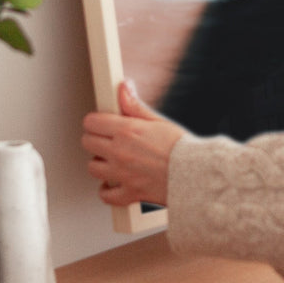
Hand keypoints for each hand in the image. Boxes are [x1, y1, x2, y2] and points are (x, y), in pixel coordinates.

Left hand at [81, 80, 186, 207]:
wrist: (196, 174)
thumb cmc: (182, 148)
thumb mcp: (158, 121)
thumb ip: (135, 106)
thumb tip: (123, 87)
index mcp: (127, 131)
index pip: (92, 122)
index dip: (96, 121)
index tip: (101, 123)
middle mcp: (120, 152)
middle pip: (87, 143)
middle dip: (95, 139)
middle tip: (107, 140)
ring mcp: (122, 174)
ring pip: (92, 168)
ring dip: (100, 163)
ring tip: (113, 160)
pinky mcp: (128, 193)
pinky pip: (105, 195)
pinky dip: (107, 190)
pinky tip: (114, 183)